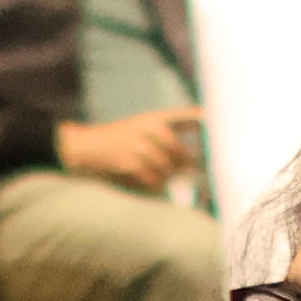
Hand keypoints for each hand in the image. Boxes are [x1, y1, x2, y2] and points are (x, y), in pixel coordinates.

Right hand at [55, 106, 201, 188]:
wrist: (83, 146)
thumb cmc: (116, 140)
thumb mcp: (139, 128)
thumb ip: (165, 137)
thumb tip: (192, 161)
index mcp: (153, 118)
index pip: (185, 116)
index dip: (203, 118)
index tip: (217, 123)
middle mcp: (148, 128)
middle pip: (180, 151)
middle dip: (185, 163)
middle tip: (189, 169)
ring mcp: (139, 145)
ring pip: (167, 168)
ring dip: (167, 176)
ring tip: (161, 176)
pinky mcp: (131, 162)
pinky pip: (152, 179)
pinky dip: (154, 184)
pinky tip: (150, 181)